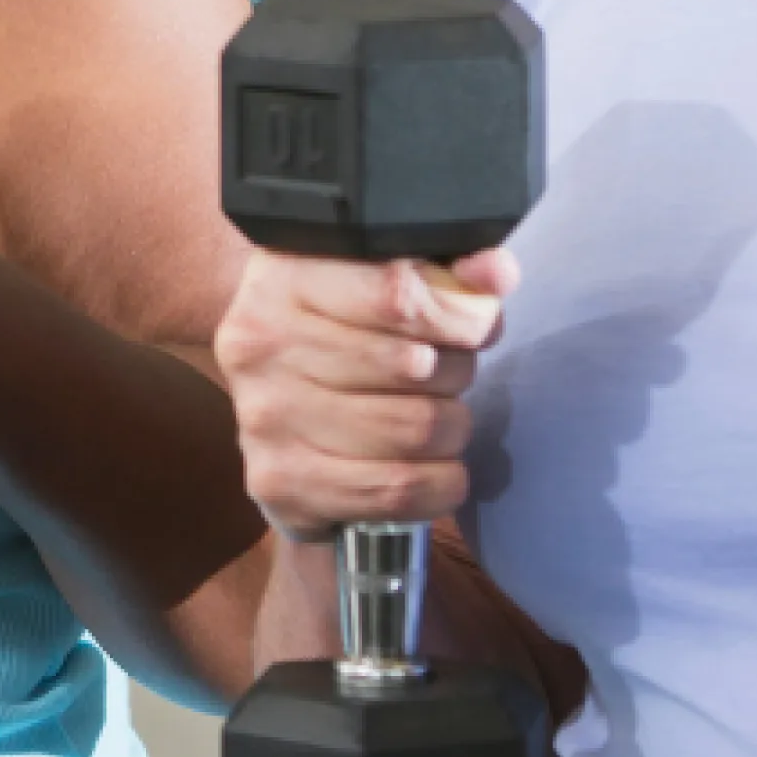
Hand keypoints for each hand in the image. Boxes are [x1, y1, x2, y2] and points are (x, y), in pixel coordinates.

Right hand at [212, 246, 512, 541]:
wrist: (269, 407)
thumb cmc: (338, 332)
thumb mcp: (378, 280)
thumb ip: (444, 267)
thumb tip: (495, 273)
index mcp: (283, 277)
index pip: (398, 295)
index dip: (459, 314)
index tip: (471, 324)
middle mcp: (261, 344)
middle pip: (415, 367)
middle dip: (455, 373)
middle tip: (444, 374)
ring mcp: (264, 417)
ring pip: (417, 430)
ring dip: (451, 428)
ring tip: (437, 417)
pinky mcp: (280, 481)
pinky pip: (401, 489)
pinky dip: (441, 483)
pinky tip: (432, 468)